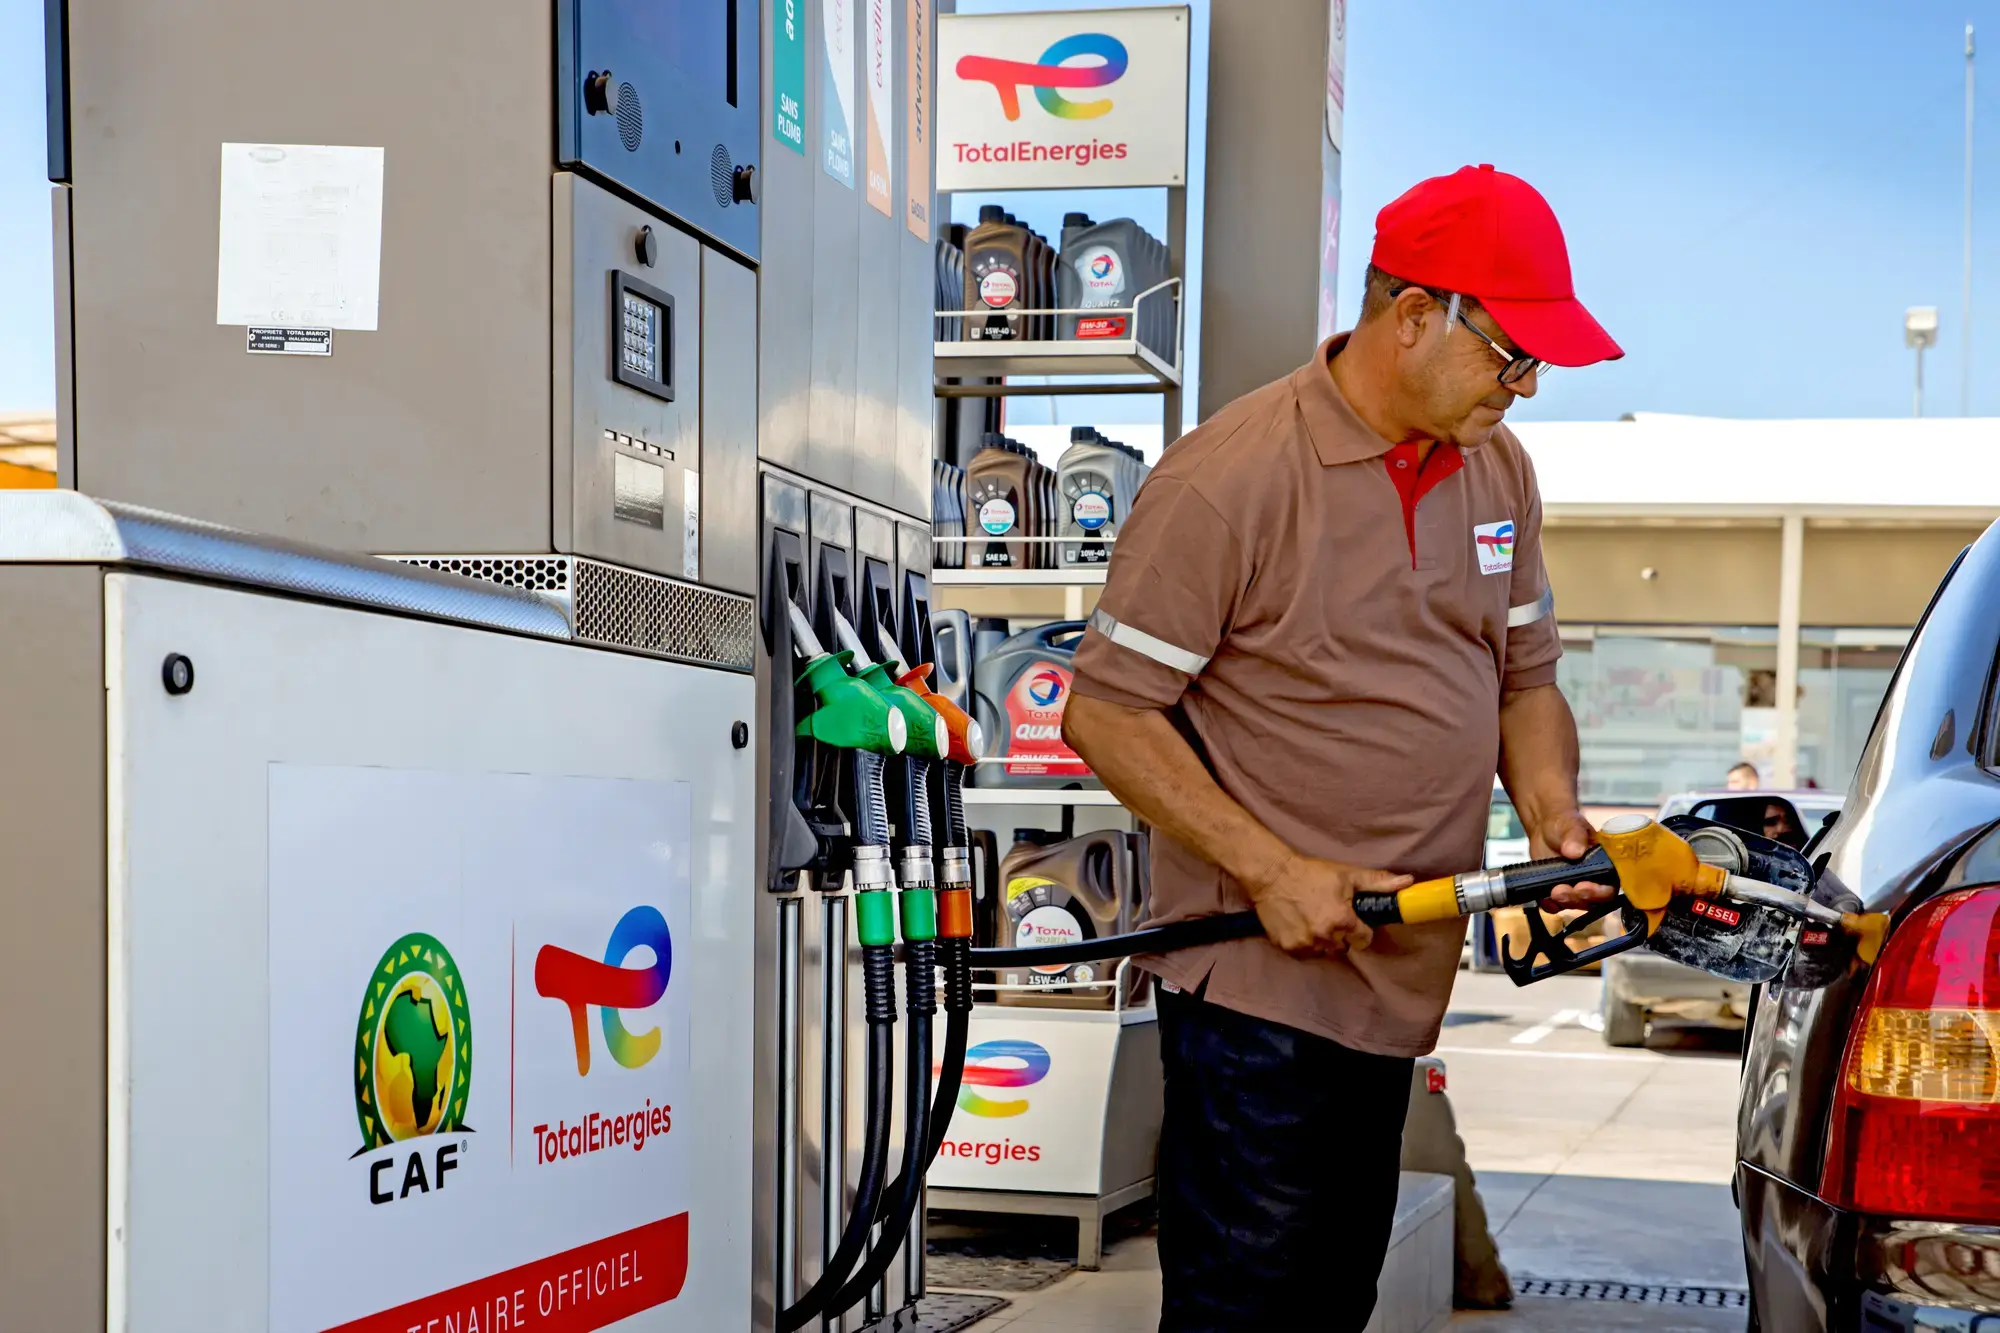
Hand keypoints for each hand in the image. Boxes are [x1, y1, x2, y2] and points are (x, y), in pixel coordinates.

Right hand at [1244, 852, 1413, 957]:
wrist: (1272, 875)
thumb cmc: (1311, 873)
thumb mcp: (1347, 875)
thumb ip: (1378, 882)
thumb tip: (1407, 882)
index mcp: (1342, 921)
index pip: (1364, 939)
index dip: (1360, 928)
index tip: (1352, 919)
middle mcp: (1324, 937)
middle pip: (1343, 946)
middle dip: (1341, 934)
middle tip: (1330, 915)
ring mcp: (1305, 944)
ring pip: (1324, 950)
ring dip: (1323, 940)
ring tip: (1314, 919)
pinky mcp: (1288, 947)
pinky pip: (1305, 951)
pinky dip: (1305, 942)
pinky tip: (1300, 924)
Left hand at [1529, 808, 1616, 912]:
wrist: (1545, 827)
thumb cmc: (1565, 824)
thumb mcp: (1571, 825)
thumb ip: (1575, 836)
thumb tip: (1575, 851)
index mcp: (1606, 865)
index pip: (1610, 887)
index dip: (1599, 892)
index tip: (1583, 886)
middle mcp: (1595, 880)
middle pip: (1594, 901)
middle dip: (1579, 899)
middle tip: (1562, 891)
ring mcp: (1577, 887)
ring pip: (1576, 905)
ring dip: (1565, 903)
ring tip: (1553, 892)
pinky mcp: (1560, 891)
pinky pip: (1557, 906)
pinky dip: (1551, 905)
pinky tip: (1546, 900)